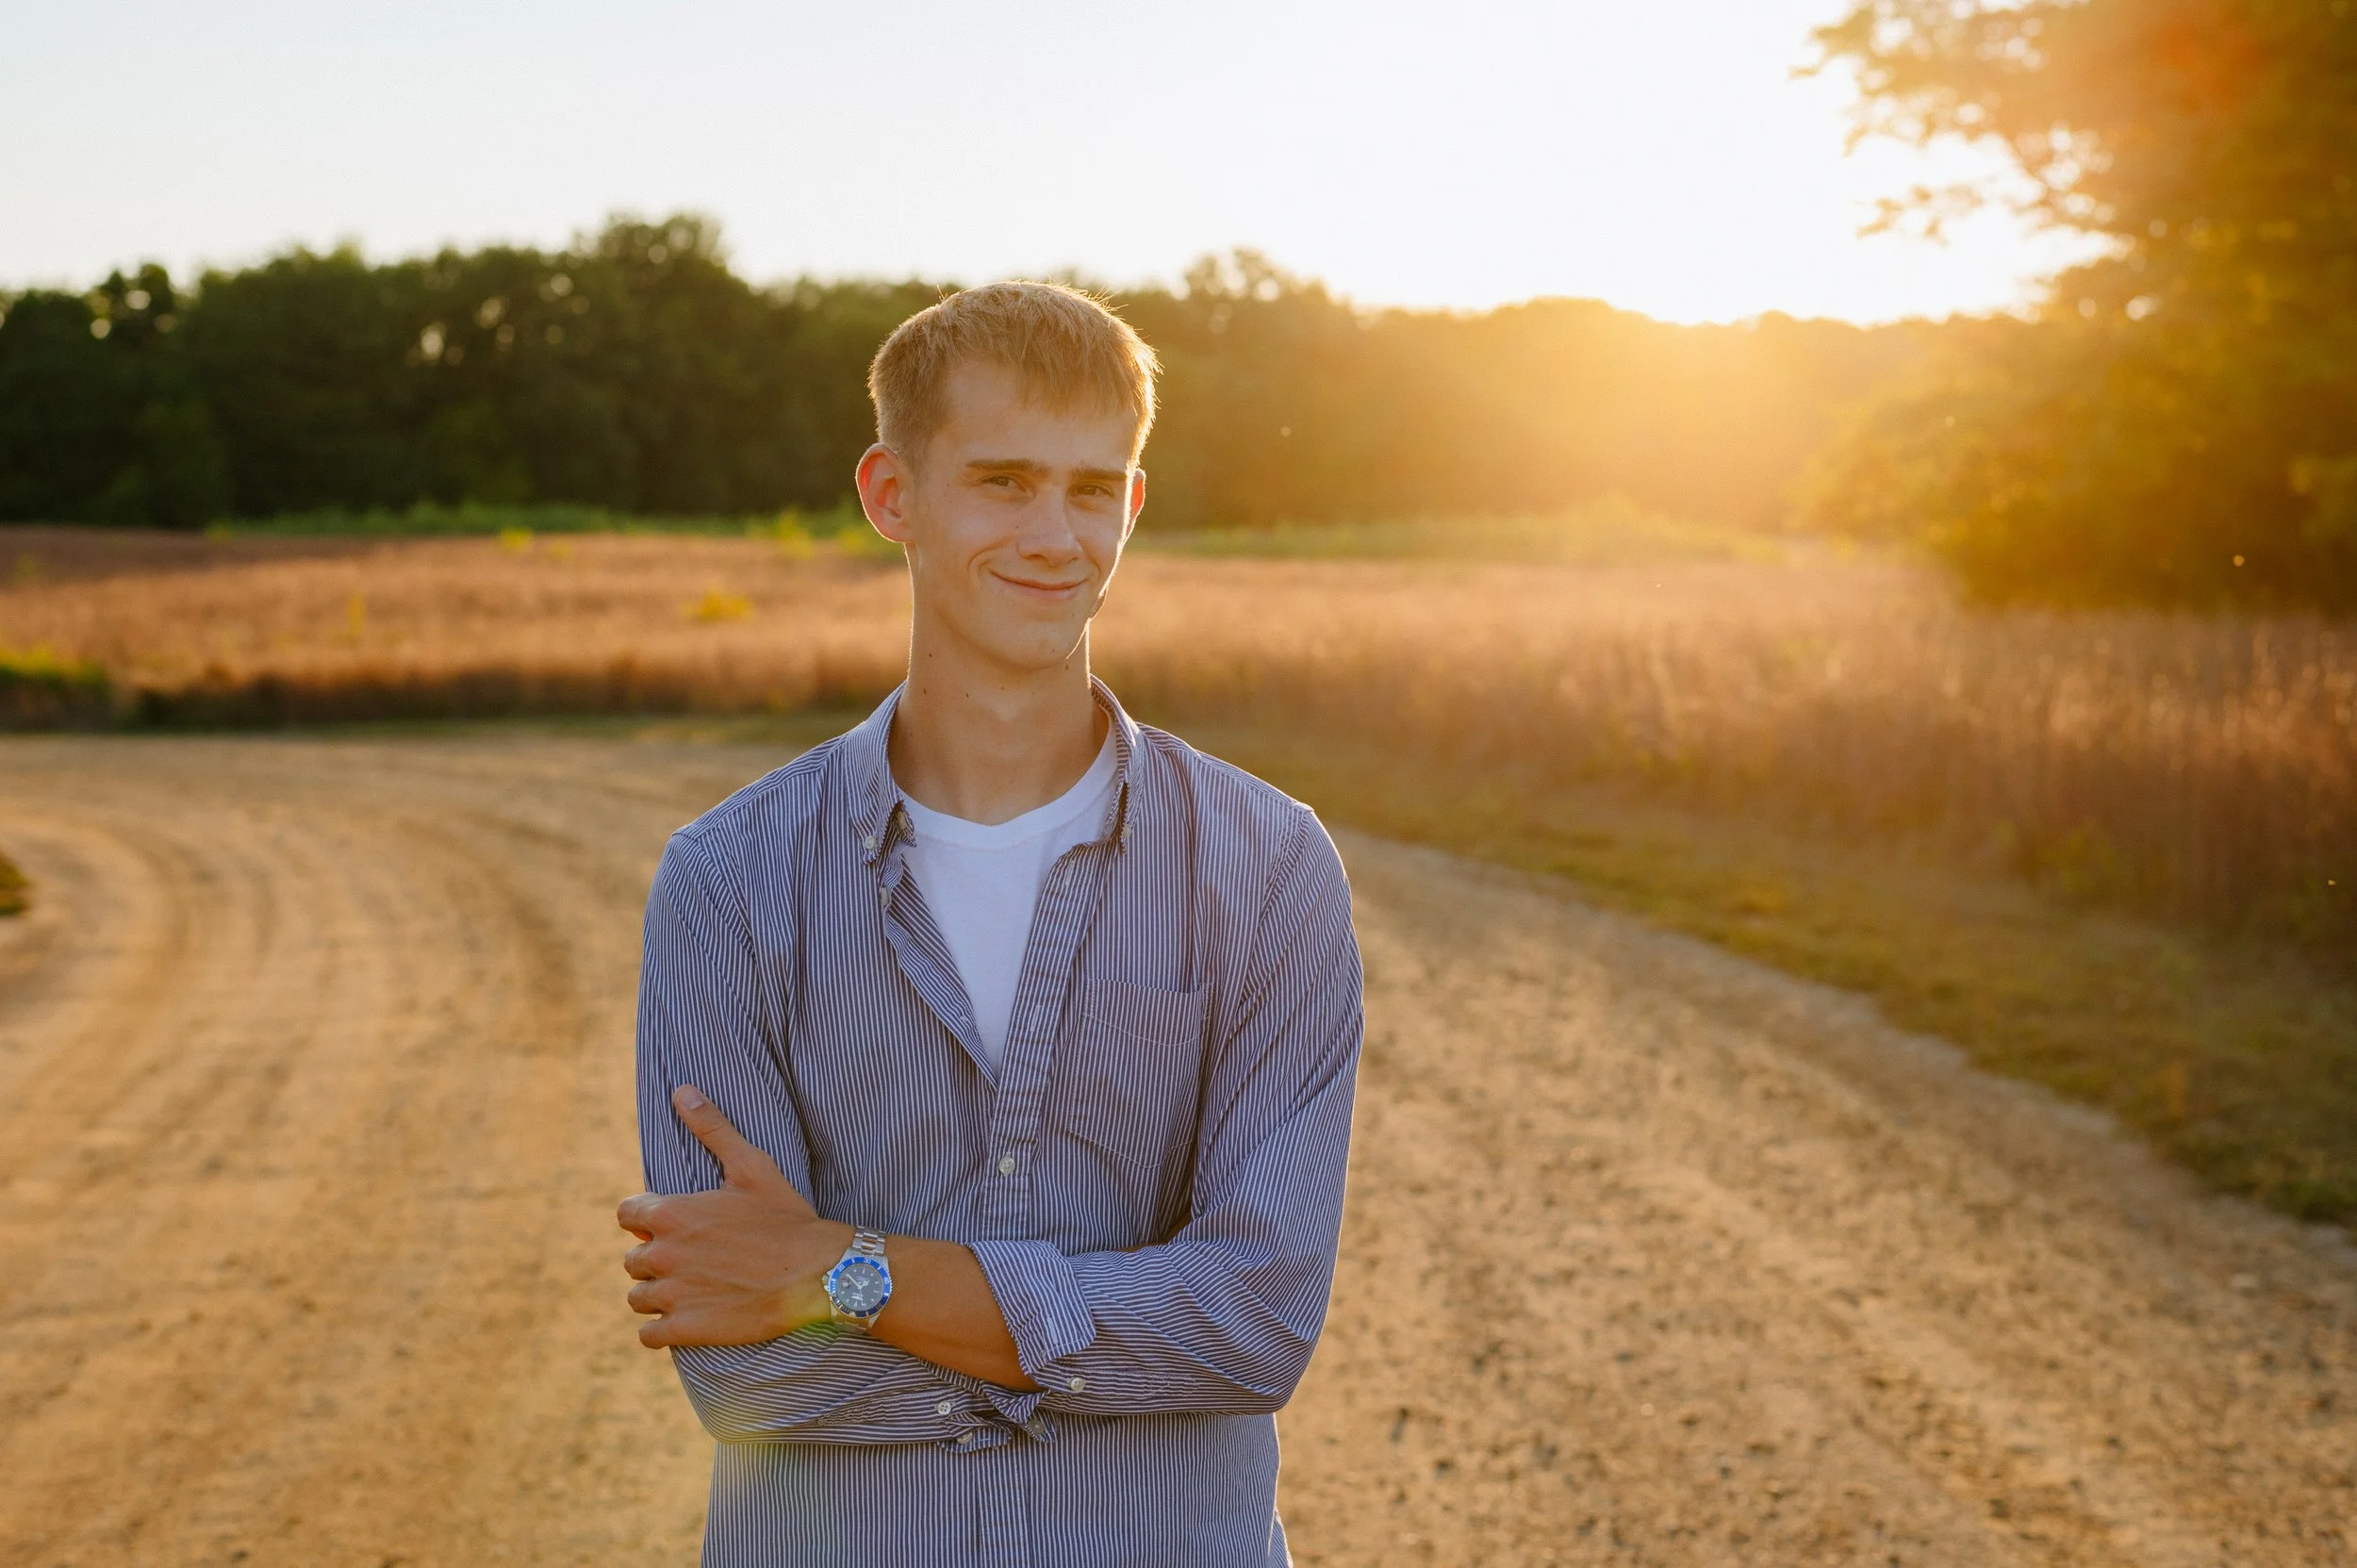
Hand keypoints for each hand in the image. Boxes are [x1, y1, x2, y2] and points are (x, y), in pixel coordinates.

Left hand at [617, 1085, 852, 1348]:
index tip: (673, 1224)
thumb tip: (682, 1090)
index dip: (647, 1217)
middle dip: (656, 1257)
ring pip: (637, 1297)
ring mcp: (672, 1295)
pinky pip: (648, 1335)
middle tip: (693, 1258)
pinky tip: (686, 1319)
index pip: (626, 1214)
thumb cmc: (786, 1217)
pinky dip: (661, 1329)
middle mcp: (663, 1254)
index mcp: (671, 1213)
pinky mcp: (685, 1329)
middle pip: (632, 1258)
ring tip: (690, 1289)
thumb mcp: (752, 1166)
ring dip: (657, 1294)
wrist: (818, 1274)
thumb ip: (712, 1128)